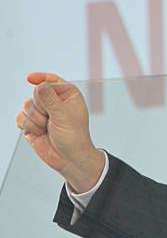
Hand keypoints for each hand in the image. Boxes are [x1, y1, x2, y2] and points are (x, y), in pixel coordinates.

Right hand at [15, 72, 104, 192]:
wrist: (69, 158)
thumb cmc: (74, 137)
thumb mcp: (64, 115)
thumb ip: (50, 99)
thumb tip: (40, 85)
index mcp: (68, 95)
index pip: (52, 80)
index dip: (42, 78)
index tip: (30, 79)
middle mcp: (55, 102)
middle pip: (36, 93)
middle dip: (41, 108)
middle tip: (52, 119)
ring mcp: (42, 112)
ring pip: (26, 106)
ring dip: (36, 119)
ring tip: (48, 128)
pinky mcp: (32, 123)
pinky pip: (20, 117)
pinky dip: (28, 126)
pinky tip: (40, 132)